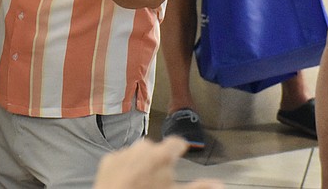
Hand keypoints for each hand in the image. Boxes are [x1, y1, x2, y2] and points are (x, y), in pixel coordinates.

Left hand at [94, 137, 222, 188]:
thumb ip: (199, 187)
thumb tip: (219, 184)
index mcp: (162, 155)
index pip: (177, 142)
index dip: (180, 149)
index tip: (180, 153)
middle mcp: (143, 147)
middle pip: (156, 149)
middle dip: (159, 160)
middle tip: (159, 179)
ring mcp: (124, 152)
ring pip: (138, 153)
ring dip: (141, 162)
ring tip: (142, 181)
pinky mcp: (109, 159)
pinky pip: (121, 159)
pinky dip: (125, 167)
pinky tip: (127, 182)